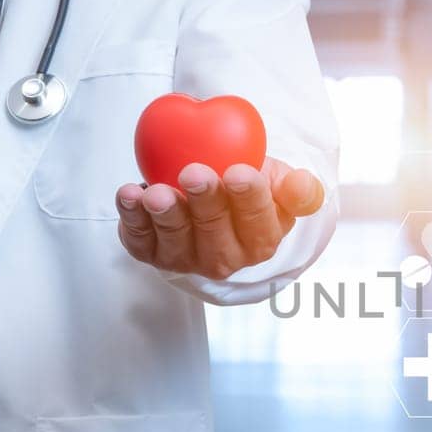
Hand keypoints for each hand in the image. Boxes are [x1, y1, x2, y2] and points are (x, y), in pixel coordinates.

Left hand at [115, 159, 324, 279]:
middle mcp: (225, 259)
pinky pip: (140, 240)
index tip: (240, 172)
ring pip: (177, 241)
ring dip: (166, 216)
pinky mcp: (153, 253)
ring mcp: (187, 259)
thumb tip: (303, 185)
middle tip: (195, 173)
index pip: (259, 224)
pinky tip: (128, 194)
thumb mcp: (277, 184)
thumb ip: (296, 187)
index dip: (251, 200)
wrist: (210, 198)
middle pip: (216, 236)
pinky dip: (131, 219)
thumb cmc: (247, 189)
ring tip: (157, 192)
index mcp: (261, 241)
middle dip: (206, 204)